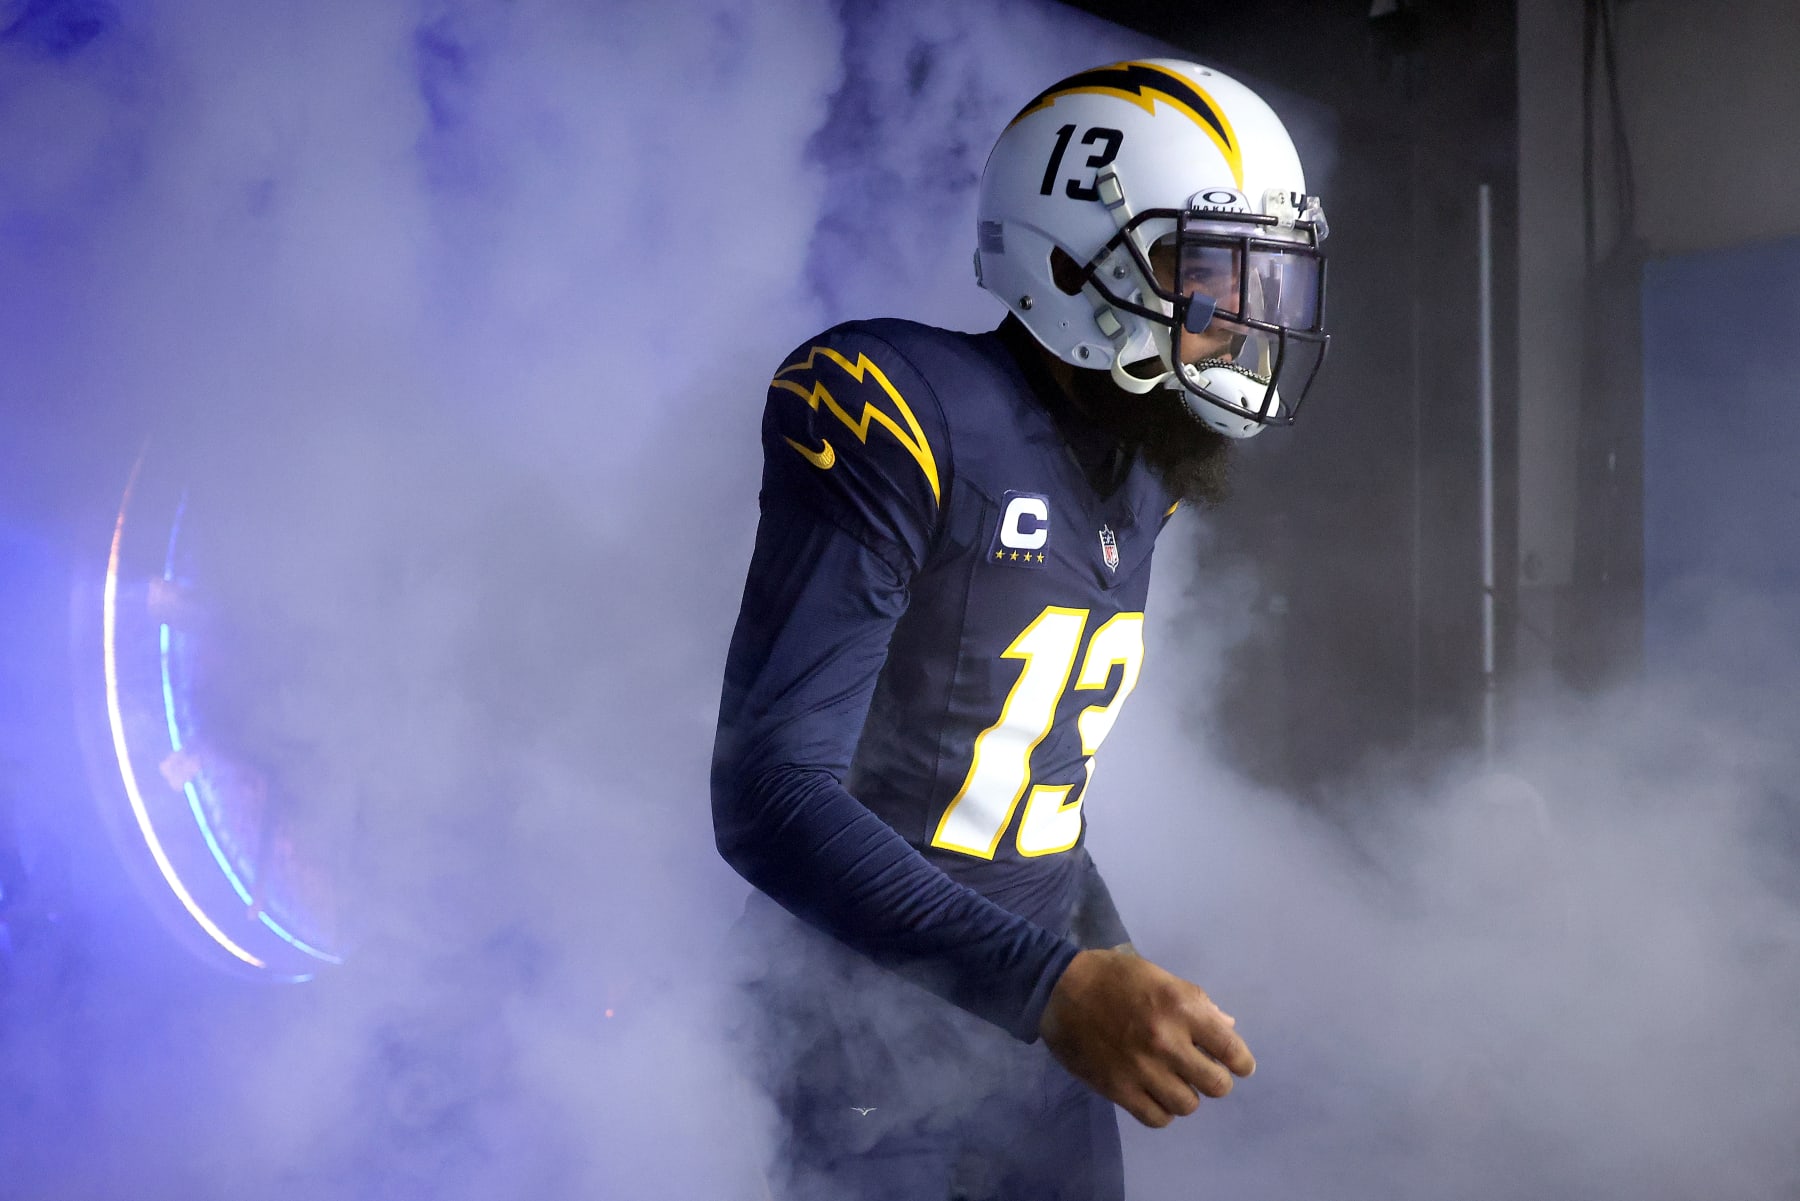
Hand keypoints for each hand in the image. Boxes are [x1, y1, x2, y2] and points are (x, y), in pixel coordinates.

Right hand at [1038, 947, 1254, 1127]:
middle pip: (1216, 1085)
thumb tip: (1227, 1028)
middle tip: (1203, 1073)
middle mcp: (1167, 1041)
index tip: (1238, 1066)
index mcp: (1181, 1007)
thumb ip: (1196, 1002)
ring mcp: (1142, 1069)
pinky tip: (1155, 1095)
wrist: (1059, 989)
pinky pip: (1157, 1118)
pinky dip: (1162, 1111)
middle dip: (1216, 1080)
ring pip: (1188, 1106)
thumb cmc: (1114, 976)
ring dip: (1186, 1095)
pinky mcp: (1118, 1089)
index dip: (1242, 1063)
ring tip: (1174, 1083)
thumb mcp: (1159, 976)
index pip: (1232, 1050)